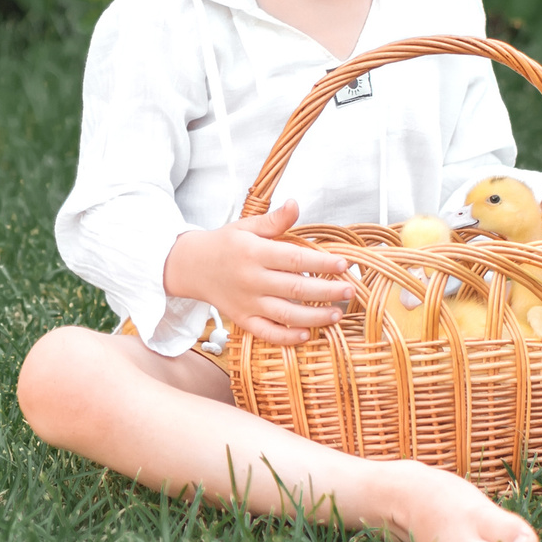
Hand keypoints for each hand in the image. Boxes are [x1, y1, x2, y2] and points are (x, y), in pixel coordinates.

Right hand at [163, 200, 356, 344]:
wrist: (191, 267)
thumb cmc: (224, 244)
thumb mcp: (246, 226)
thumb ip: (274, 221)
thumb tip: (296, 204)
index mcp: (254, 253)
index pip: (294, 259)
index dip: (321, 263)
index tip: (344, 264)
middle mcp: (251, 280)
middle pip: (294, 288)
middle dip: (326, 291)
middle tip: (350, 291)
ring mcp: (247, 303)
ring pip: (284, 314)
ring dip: (314, 317)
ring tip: (337, 315)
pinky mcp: (242, 320)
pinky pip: (266, 332)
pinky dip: (285, 337)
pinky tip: (306, 335)